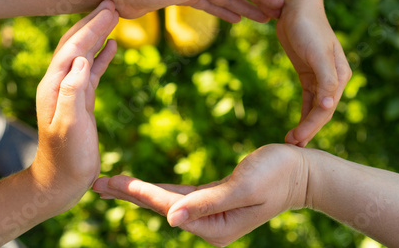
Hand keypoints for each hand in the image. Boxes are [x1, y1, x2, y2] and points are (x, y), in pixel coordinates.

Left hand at [30, 0, 117, 203]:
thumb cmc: (66, 156)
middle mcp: (59, 82)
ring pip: (84, 53)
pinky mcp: (81, 99)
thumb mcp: (69, 125)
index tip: (109, 9)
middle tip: (111, 3)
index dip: (91, 27)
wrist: (62, 178)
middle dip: (92, 22)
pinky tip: (112, 45)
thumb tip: (81, 59)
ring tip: (113, 16)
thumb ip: (72, 91)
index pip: (73, 48)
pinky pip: (93, 70)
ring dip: (97, 34)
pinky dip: (102, 55)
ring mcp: (70, 89)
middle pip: (76, 44)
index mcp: (54, 85)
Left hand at [92, 144, 307, 246]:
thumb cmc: (277, 174)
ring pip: (166, 201)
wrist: (301, 172)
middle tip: (97, 183)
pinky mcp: (213, 201)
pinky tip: (142, 187)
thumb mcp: (244, 186)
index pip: (167, 206)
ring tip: (112, 183)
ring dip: (138, 192)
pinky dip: (158, 190)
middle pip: (160, 207)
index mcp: (214, 225)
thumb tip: (170, 218)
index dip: (137, 193)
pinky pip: (179, 196)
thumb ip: (208, 203)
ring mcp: (210, 215)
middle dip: (128, 194)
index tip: (109, 182)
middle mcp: (209, 225)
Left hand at [277, 5, 351, 145]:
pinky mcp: (307, 74)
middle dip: (308, 128)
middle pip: (321, 111)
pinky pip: (307, 98)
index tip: (297, 139)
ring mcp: (320, 77)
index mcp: (340, 75)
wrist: (296, 9)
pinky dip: (303, 112)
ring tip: (292, 140)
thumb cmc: (308, 28)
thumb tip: (329, 104)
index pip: (326, 107)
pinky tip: (297, 126)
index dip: (312, 125)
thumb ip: (326, 79)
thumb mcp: (318, 53)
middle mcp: (333, 79)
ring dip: (305, 124)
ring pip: (314, 107)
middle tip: (291, 144)